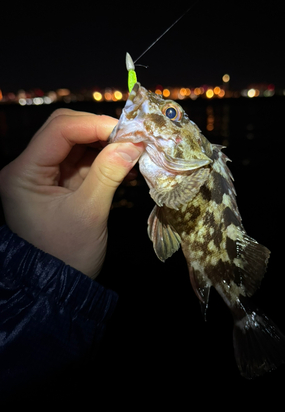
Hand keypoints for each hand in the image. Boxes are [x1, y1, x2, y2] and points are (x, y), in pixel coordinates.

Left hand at [0, 109, 144, 277]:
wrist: (59, 287)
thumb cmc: (67, 255)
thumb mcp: (89, 213)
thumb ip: (109, 173)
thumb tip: (133, 144)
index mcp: (24, 173)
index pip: (59, 130)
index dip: (95, 124)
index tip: (128, 131)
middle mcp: (29, 168)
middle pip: (65, 131)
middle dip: (100, 131)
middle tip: (132, 139)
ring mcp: (44, 175)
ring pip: (76, 143)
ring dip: (105, 144)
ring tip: (132, 152)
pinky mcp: (59, 184)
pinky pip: (82, 161)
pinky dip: (104, 159)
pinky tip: (124, 165)